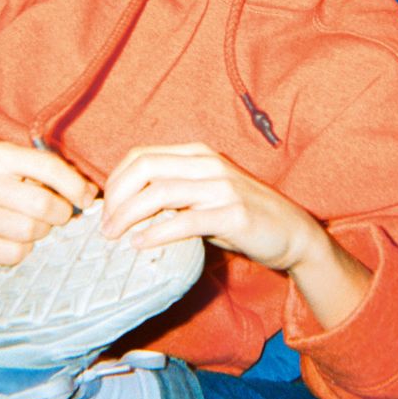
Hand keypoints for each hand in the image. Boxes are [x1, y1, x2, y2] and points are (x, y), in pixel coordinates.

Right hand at [0, 140, 97, 264]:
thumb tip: (90, 193)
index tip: (86, 198)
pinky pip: (13, 254)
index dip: (74, 185)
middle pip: (41, 204)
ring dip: (41, 232)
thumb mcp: (9, 163)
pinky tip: (15, 241)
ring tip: (34, 226)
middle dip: (61, 213)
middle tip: (60, 215)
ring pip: (29, 231)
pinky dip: (23, 251)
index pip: (47, 167)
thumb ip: (47, 171)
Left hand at [101, 142, 319, 270]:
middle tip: (104, 226)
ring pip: (160, 192)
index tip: (105, 207)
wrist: (293, 232)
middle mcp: (208, 164)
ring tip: (114, 237)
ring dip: (129, 215)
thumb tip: (125, 209)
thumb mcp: (203, 196)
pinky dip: (156, 233)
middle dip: (117, 197)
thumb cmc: (240, 216)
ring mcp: (222, 187)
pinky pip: (185, 220)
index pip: (142, 156)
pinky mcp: (233, 214)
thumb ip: (173, 194)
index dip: (116, 180)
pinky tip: (141, 244)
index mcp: (197, 154)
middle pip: (145, 168)